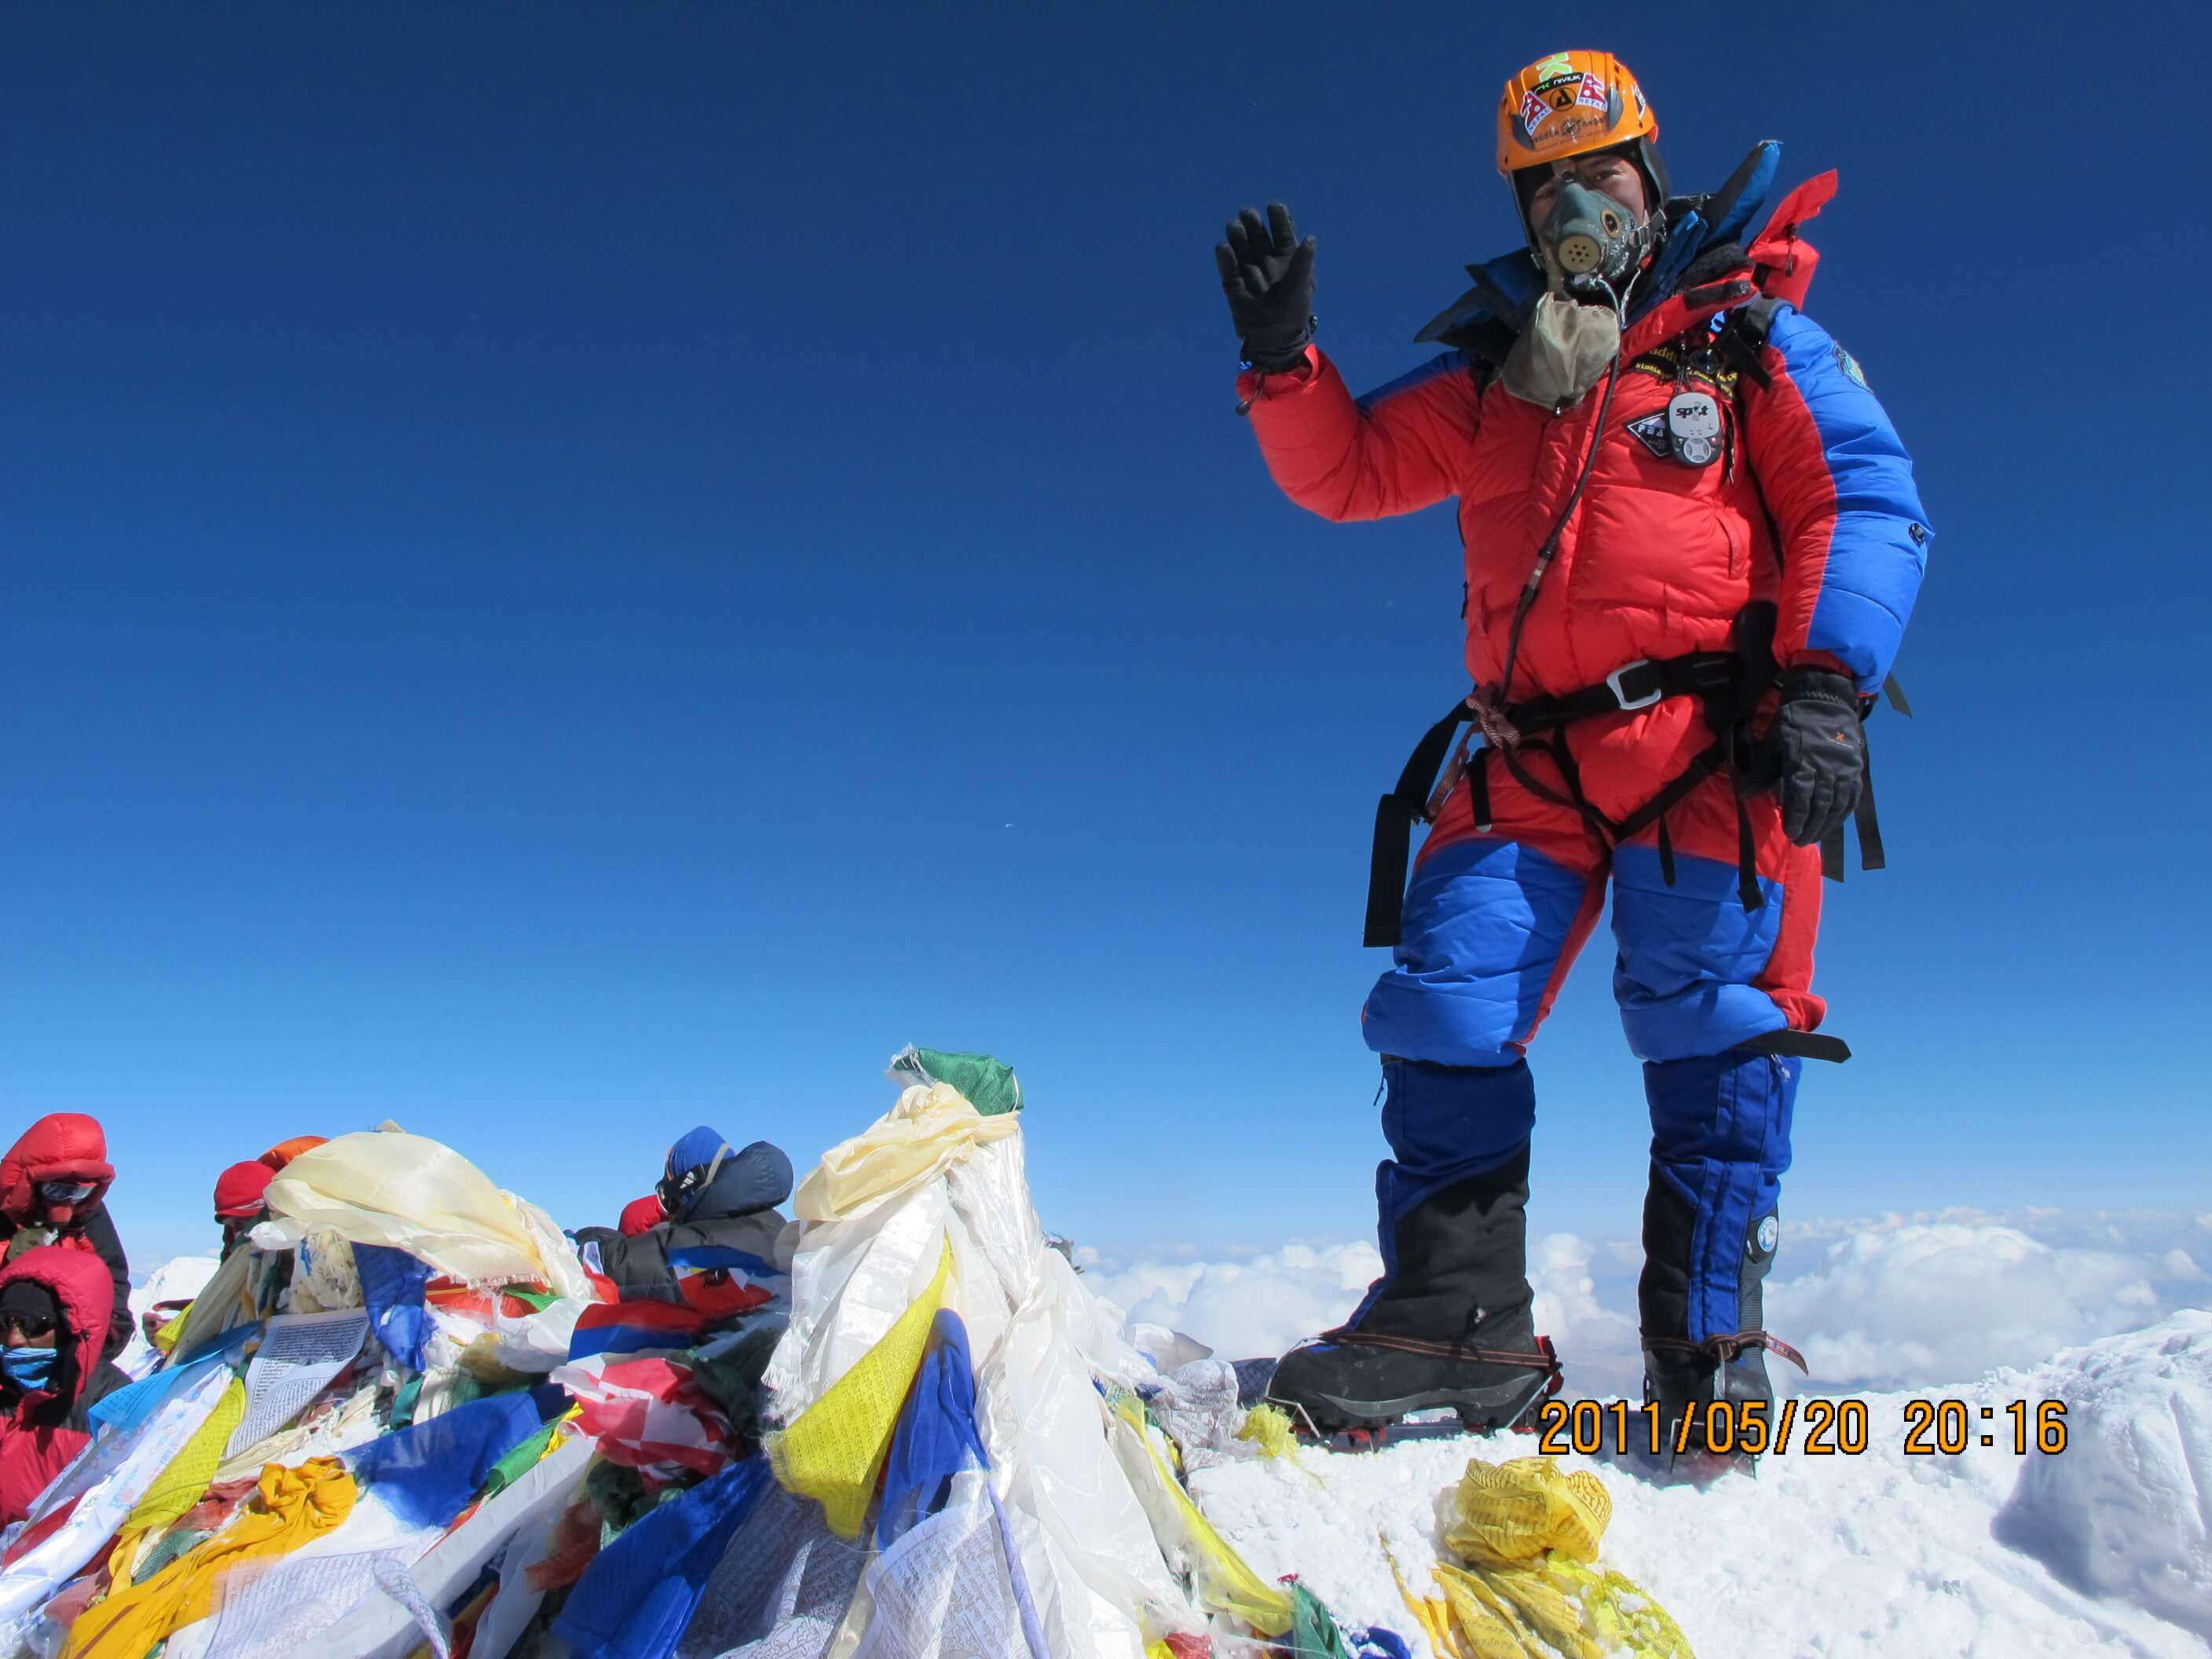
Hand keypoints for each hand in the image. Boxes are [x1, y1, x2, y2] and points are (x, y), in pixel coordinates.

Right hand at [1215, 202, 1316, 371]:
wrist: (1275, 341)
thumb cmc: (1293, 313)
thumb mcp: (1301, 286)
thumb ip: (1303, 262)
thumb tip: (1310, 238)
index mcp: (1286, 259)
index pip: (1282, 233)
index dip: (1279, 219)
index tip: (1274, 206)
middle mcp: (1266, 261)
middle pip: (1258, 237)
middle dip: (1253, 224)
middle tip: (1247, 213)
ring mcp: (1248, 272)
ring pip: (1241, 249)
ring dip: (1237, 237)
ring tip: (1234, 226)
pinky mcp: (1233, 286)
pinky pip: (1228, 270)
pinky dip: (1225, 260)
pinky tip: (1223, 248)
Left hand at [1767, 668, 1866, 845]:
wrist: (1823, 701)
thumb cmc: (1792, 724)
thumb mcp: (1771, 745)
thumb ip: (1761, 773)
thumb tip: (1744, 796)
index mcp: (1802, 763)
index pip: (1800, 798)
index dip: (1796, 818)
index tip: (1790, 833)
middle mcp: (1826, 769)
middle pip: (1820, 806)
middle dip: (1810, 827)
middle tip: (1801, 841)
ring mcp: (1844, 769)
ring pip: (1838, 804)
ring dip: (1827, 824)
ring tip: (1816, 837)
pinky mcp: (1856, 767)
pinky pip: (1853, 795)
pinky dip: (1845, 812)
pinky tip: (1836, 822)